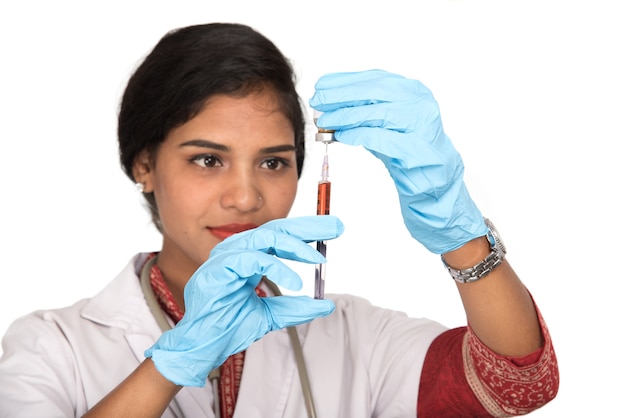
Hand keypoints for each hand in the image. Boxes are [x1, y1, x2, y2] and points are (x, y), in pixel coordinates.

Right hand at [145, 215, 342, 386]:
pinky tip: (294, 281)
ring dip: (295, 246)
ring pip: (265, 237)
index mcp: (248, 258)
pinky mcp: (218, 269)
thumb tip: (324, 305)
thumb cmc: (228, 328)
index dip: (307, 231)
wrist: (203, 347)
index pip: (281, 236)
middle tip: (336, 226)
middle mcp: (237, 252)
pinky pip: (252, 259)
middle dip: (308, 227)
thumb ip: (295, 308)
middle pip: (277, 228)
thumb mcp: (270, 316)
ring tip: (317, 259)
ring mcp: (226, 257)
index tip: (333, 229)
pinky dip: (276, 267)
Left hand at [309, 69, 485, 253]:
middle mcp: (420, 105)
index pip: (374, 79)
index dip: (345, 81)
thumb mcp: (384, 126)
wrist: (436, 187)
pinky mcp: (418, 151)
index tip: (322, 85)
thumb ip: (364, 111)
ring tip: (326, 121)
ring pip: (377, 114)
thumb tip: (329, 102)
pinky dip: (359, 135)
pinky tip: (342, 136)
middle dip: (341, 96)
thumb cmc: (408, 154)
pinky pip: (383, 139)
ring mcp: (422, 127)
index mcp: (413, 92)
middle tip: (318, 101)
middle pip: (374, 92)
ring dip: (346, 116)